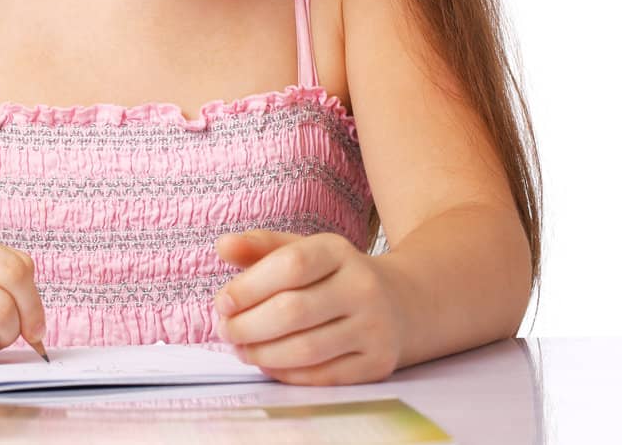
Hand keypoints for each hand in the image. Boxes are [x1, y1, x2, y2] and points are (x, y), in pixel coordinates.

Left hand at [213, 229, 407, 385]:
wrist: (399, 303)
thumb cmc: (332, 276)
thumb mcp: (302, 250)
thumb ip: (260, 247)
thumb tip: (223, 246)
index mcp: (339, 251)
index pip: (290, 265)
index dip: (249, 287)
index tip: (222, 303)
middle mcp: (362, 287)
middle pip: (293, 311)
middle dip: (248, 326)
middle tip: (226, 331)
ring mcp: (374, 327)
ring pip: (306, 349)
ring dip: (263, 353)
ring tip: (241, 349)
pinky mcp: (378, 362)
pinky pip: (323, 375)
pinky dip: (287, 374)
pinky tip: (268, 364)